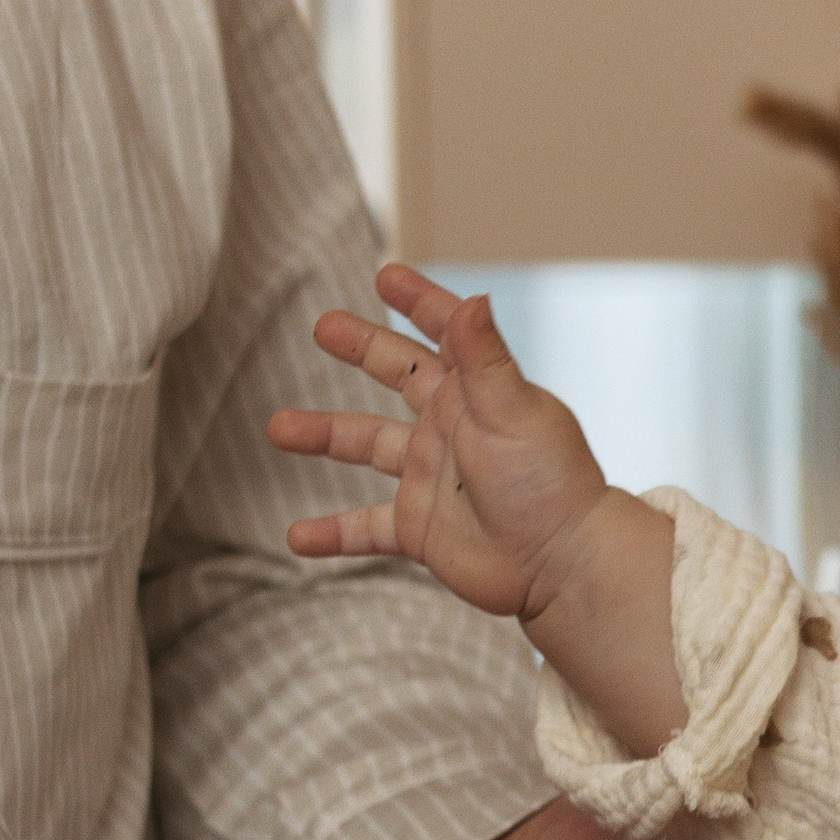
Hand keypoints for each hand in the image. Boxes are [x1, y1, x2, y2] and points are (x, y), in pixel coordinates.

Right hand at [271, 268, 681, 746]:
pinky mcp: (421, 528)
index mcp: (475, 393)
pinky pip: (365, 528)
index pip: (444, 334)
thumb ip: (484, 359)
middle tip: (322, 326)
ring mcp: (431, 477)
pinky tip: (296, 536)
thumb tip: (473, 299)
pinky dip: (333, 533)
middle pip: (397, 376)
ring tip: (278, 428)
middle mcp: (450, 428)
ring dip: (324, 435)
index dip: (419, 303)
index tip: (386, 275)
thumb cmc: (549, 483)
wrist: (562, 564)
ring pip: (367, 446)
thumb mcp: (512, 412)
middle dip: (362, 348)